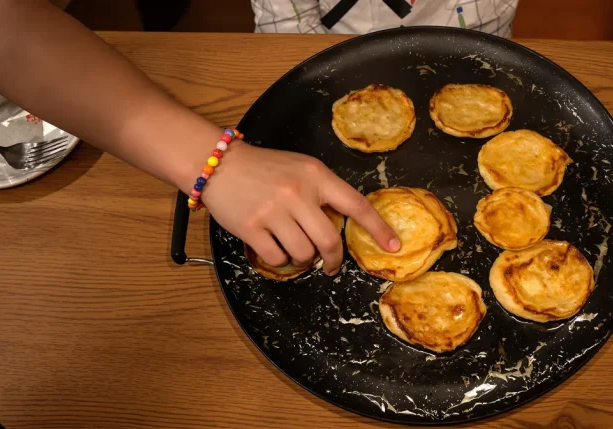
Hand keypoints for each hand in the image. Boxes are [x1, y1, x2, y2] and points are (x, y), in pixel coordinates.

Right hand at [202, 143, 399, 274]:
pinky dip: (281, 260)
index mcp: (316, 175)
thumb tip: (344, 225)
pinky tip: (275, 247)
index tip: (394, 245)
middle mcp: (297, 193)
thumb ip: (324, 192)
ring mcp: (274, 211)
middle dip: (334, 259)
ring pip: (303, 254)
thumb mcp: (302, 169)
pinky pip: (278, 258)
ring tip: (294, 247)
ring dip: (303, 259)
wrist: (218, 163)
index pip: (356, 204)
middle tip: (331, 266)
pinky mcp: (251, 228)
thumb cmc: (265, 168)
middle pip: (329, 240)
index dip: (378, 228)